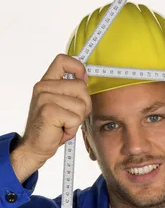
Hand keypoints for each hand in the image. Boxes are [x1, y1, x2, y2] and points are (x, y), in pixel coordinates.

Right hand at [11, 54, 90, 181]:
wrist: (35, 147)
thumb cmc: (52, 127)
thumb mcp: (61, 104)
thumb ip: (71, 91)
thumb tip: (86, 79)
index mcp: (47, 82)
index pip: (62, 60)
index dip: (77, 67)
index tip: (83, 78)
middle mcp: (43, 87)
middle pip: (81, 86)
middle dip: (84, 105)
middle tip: (70, 117)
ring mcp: (45, 98)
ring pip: (82, 104)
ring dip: (77, 119)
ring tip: (64, 124)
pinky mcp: (49, 111)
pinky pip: (76, 118)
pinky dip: (72, 128)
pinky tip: (61, 130)